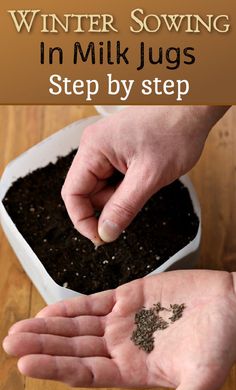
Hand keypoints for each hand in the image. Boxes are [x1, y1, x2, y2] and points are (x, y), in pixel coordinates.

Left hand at [3, 270, 235, 389]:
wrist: (232, 304)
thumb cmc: (223, 341)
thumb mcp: (204, 377)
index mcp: (135, 371)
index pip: (85, 373)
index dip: (55, 369)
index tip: (26, 365)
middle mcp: (123, 347)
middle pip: (74, 349)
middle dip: (43, 345)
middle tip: (11, 342)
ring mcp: (124, 321)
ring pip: (78, 325)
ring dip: (50, 326)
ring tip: (21, 327)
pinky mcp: (130, 297)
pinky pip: (94, 302)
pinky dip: (72, 306)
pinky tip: (50, 309)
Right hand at [61, 106, 227, 243]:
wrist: (193, 109)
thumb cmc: (174, 130)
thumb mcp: (149, 176)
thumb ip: (124, 207)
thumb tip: (106, 231)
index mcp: (94, 148)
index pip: (72, 192)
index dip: (82, 219)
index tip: (100, 237)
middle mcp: (95, 147)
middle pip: (88, 192)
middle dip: (109, 206)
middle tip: (134, 204)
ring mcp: (107, 149)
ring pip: (103, 188)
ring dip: (122, 196)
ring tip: (145, 183)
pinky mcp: (118, 152)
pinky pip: (115, 180)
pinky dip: (128, 188)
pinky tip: (145, 178)